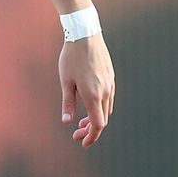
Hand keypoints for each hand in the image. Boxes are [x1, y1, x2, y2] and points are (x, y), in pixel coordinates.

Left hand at [59, 33, 114, 148]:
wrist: (85, 34)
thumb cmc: (71, 57)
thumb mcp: (66, 81)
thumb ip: (68, 103)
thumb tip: (67, 122)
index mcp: (93, 95)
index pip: (97, 125)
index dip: (91, 137)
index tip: (82, 142)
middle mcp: (105, 91)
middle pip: (103, 119)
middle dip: (91, 130)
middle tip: (77, 133)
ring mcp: (110, 84)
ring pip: (107, 109)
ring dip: (96, 118)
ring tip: (81, 121)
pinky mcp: (111, 77)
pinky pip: (109, 98)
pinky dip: (100, 107)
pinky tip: (89, 104)